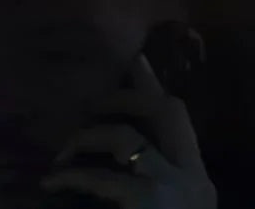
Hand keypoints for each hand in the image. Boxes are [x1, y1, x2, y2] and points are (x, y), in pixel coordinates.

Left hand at [41, 56, 215, 208]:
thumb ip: (146, 189)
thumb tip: (116, 161)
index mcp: (200, 189)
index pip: (181, 122)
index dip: (156, 89)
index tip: (136, 60)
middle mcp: (194, 184)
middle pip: (166, 111)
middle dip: (126, 96)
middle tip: (90, 105)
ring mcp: (174, 193)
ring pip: (127, 137)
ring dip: (88, 136)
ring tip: (63, 155)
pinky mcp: (148, 203)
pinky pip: (103, 175)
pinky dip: (74, 173)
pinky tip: (54, 181)